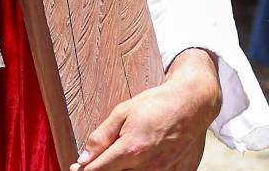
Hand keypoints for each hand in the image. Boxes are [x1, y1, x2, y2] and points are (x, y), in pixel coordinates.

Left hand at [72, 48, 221, 170]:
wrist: (191, 105)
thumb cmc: (156, 104)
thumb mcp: (122, 112)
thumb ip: (102, 137)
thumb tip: (84, 157)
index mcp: (131, 150)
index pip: (99, 170)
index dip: (85, 170)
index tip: (77, 167)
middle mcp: (147, 168)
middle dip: (104, 168)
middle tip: (101, 158)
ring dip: (123, 169)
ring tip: (125, 152)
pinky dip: (141, 169)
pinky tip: (141, 157)